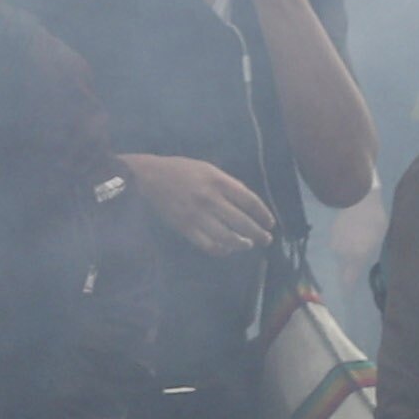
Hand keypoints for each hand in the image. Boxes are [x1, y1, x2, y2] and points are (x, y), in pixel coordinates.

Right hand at [122, 151, 279, 253]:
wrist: (148, 177)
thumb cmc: (180, 170)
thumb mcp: (207, 168)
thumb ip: (227, 184)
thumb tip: (247, 203)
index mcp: (218, 181)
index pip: (249, 201)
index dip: (263, 214)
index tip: (270, 223)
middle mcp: (210, 199)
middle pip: (242, 222)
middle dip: (258, 233)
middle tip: (266, 240)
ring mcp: (197, 215)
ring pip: (227, 237)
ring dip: (241, 244)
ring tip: (248, 245)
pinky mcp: (185, 228)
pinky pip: (208, 245)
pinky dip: (220, 250)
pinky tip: (226, 249)